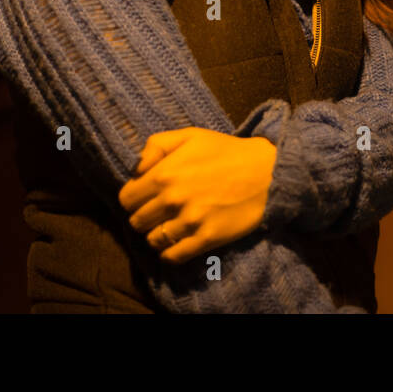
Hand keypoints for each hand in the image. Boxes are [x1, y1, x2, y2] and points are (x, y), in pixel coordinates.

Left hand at [117, 127, 277, 263]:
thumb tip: (136, 169)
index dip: (134, 198)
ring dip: (157, 235)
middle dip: (144, 217)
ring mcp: (189, 221)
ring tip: (170, 227)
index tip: (145, 198)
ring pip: (153, 241)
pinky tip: (177, 243)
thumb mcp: (190, 135)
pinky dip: (170, 253)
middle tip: (159, 212)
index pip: (126, 199)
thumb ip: (156, 145)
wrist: (266, 172)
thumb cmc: (226, 151)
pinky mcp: (206, 239)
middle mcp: (172, 199)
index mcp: (163, 173)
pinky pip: (173, 257)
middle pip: (136, 222)